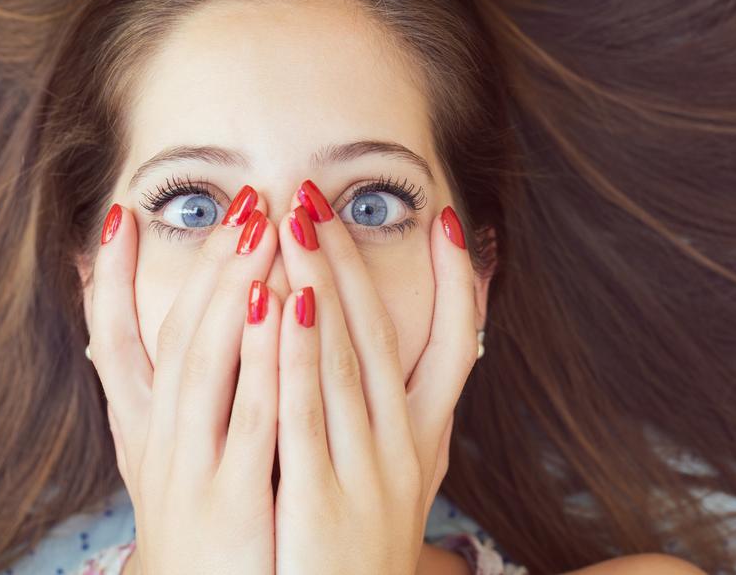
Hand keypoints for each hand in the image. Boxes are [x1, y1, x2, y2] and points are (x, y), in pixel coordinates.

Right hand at [87, 187, 279, 574]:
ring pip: (203, 362)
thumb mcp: (164, 463)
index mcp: (140, 430)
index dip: (108, 278)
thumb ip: (162, 398)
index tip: (120, 215)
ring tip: (261, 230)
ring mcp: (189, 469)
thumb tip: (129, 334)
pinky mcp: (230, 499)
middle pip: (175, 335)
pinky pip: (249, 416)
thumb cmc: (195, 524)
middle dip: (207, 266)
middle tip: (243, 204)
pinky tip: (281, 305)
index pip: (112, 338)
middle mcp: (155, 441)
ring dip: (231, 290)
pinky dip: (261, 358)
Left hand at [273, 180, 477, 574]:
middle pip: (383, 335)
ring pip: (347, 359)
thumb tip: (380, 359)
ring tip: (298, 222)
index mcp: (425, 441)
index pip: (458, 348)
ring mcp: (369, 473)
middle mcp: (406, 449)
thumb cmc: (358, 550)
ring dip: (323, 285)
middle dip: (351, 261)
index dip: (458, 284)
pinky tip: (277, 300)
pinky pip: (306, 412)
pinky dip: (295, 352)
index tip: (448, 221)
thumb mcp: (390, 482)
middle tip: (320, 196)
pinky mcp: (322, 499)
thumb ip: (388, 416)